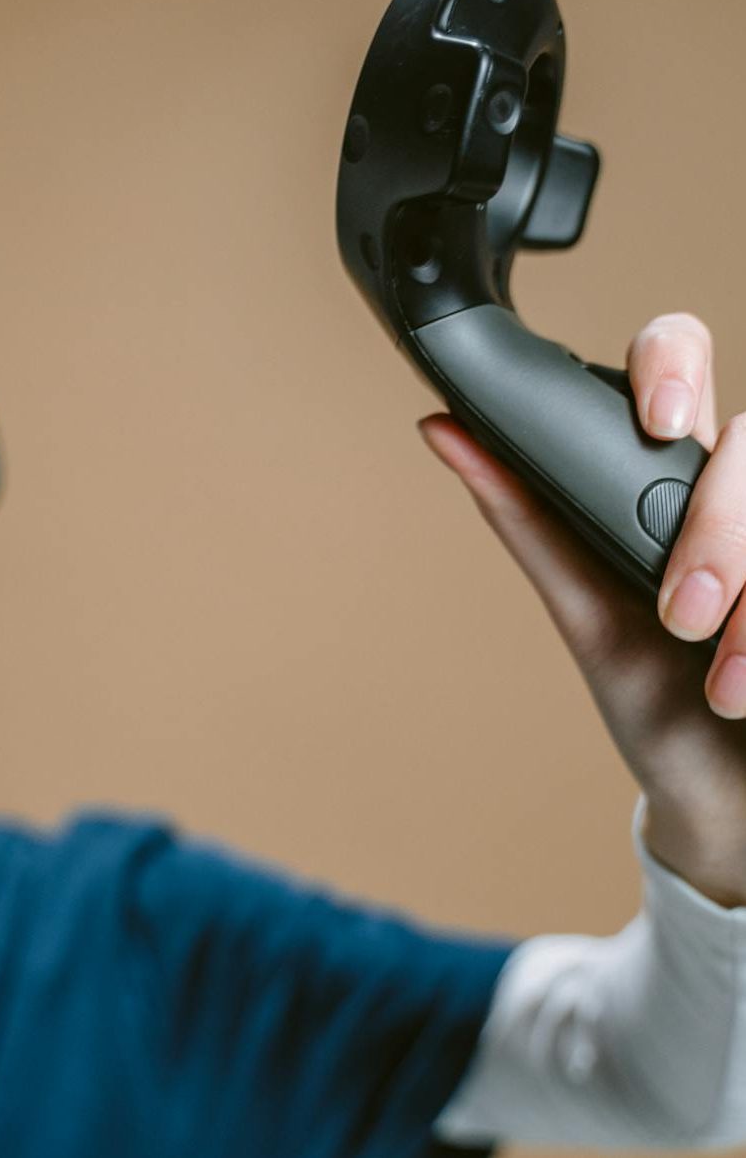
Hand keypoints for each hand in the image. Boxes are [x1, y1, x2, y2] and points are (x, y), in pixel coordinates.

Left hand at [418, 312, 745, 906]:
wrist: (726, 797)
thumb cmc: (654, 700)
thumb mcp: (585, 613)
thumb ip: (527, 518)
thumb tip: (440, 428)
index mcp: (670, 482)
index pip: (675, 360)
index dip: (671, 365)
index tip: (655, 422)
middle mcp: (740, 497)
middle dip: (719, 528)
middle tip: (682, 615)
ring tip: (726, 686)